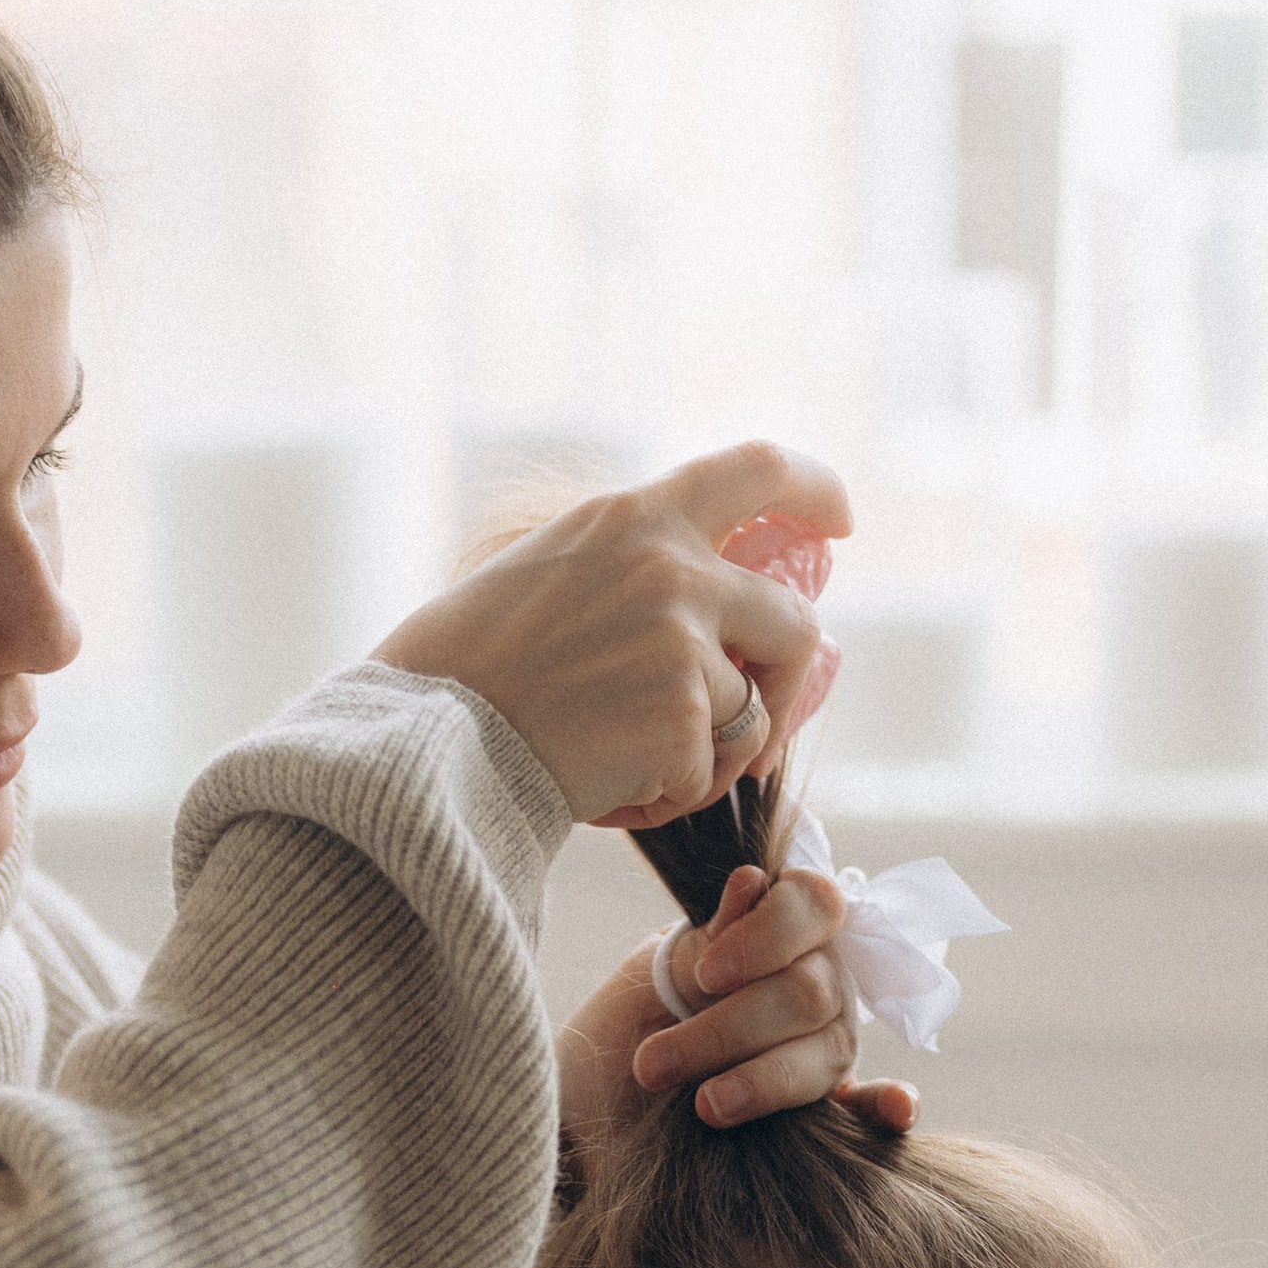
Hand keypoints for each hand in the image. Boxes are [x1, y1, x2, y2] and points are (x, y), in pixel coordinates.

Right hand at [375, 443, 852, 827]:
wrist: (428, 736)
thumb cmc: (468, 669)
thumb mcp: (552, 570)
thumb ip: (633, 569)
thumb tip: (709, 606)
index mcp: (635, 518)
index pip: (757, 471)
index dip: (814, 490)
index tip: (838, 520)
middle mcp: (672, 568)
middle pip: (794, 620)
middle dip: (787, 679)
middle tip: (760, 720)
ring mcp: (684, 644)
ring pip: (754, 713)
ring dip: (713, 753)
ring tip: (637, 766)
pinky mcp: (684, 719)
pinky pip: (710, 772)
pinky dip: (670, 795)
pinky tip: (610, 788)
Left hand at [557, 864, 919, 1151]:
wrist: (597, 1108)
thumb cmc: (625, 1028)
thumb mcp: (651, 977)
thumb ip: (706, 939)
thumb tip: (753, 882)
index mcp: (778, 930)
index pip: (811, 904)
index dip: (766, 936)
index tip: (705, 976)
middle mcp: (816, 979)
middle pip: (809, 990)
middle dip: (727, 1029)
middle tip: (652, 1064)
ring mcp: (827, 1043)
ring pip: (827, 1052)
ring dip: (763, 1081)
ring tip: (702, 1106)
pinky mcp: (829, 1107)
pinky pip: (873, 1104)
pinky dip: (887, 1107)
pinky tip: (894, 1109)